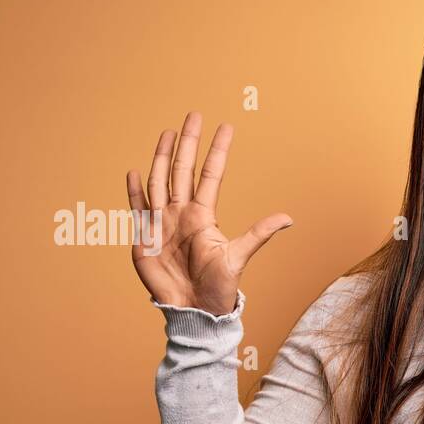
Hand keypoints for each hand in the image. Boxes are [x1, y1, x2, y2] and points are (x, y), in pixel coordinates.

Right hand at [127, 110, 292, 315]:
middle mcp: (182, 214)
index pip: (210, 175)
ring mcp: (162, 223)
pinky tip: (134, 171)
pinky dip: (134, 191)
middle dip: (187, 142)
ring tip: (167, 132)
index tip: (226, 126)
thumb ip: (259, 234)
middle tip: (194, 114)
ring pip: (160, 181)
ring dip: (162, 157)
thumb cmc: (218, 286)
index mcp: (204, 215)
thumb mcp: (239, 256)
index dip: (217, 151)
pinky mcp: (144, 237)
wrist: (194, 309)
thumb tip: (289, 218)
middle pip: (182, 170)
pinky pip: (137, 208)